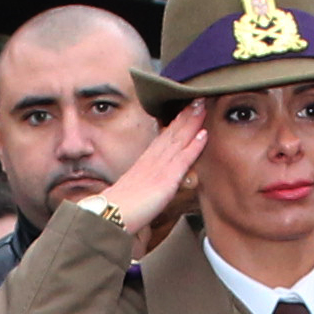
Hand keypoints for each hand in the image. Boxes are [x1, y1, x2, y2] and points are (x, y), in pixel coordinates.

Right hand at [91, 101, 212, 237]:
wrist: (110, 217)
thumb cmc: (121, 209)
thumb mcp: (136, 192)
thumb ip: (149, 185)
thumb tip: (158, 186)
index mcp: (145, 163)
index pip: (164, 138)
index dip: (176, 122)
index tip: (186, 108)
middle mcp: (152, 161)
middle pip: (171, 133)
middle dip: (185, 115)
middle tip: (198, 97)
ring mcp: (159, 168)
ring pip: (178, 140)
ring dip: (192, 122)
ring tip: (202, 105)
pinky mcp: (165, 180)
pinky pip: (182, 160)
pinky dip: (194, 146)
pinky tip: (203, 134)